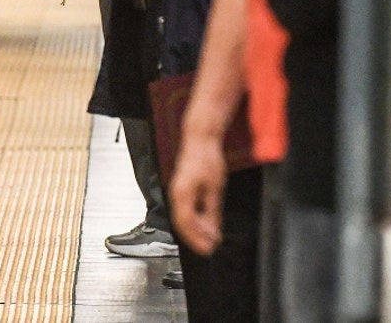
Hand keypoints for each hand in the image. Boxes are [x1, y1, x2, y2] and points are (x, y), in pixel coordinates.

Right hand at [169, 134, 226, 255]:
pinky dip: (194, 221)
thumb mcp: (215, 189)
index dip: (196, 239)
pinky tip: (205, 225)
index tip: (207, 249)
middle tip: (211, 247)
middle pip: (183, 225)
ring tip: (210, 239)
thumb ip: (212, 212)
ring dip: (195, 231)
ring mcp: (177, 193)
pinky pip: (185, 211)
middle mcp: (176, 196)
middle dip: (196, 238)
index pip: (185, 224)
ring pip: (183, 219)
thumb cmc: (207, 159)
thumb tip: (213, 231)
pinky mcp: (181, 191)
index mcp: (182, 195)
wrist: (200, 140)